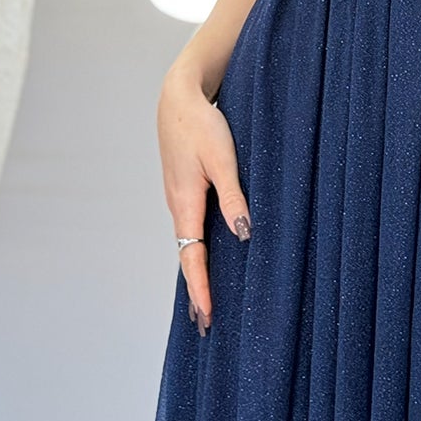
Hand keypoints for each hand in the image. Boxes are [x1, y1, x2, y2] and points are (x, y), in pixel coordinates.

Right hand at [157, 68, 252, 333]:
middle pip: (187, 257)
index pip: (192, 257)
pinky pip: (190, 227)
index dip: (201, 288)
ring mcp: (178, 197)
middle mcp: (178, 205)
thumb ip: (234, 197)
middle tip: (205, 324)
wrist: (178, 97)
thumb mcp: (223, 159)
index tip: (207, 316)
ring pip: (188, 243)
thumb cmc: (202, 125)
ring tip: (206, 299)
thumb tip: (242, 235)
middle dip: (196, 290)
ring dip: (196, 271)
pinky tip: (207, 254)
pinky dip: (196, 249)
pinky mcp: (183, 187)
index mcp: (185, 203)